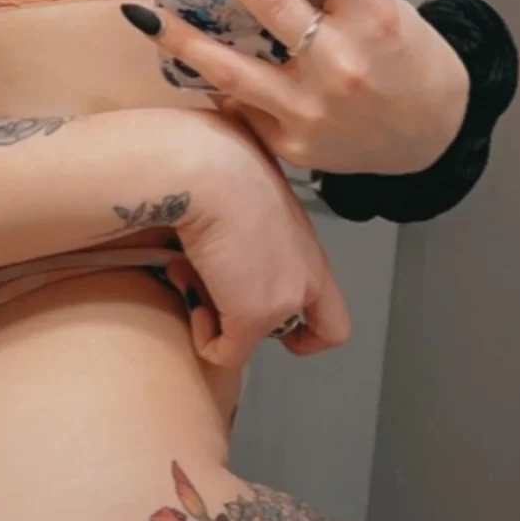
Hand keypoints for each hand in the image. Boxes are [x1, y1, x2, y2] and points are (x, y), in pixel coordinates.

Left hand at [128, 0, 470, 176]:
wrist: (426, 141)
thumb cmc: (405, 64)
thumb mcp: (385, 10)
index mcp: (374, 17)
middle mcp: (341, 64)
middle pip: (270, 2)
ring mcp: (311, 109)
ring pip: (232, 69)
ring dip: (182, 36)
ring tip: (143, 11)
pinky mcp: (290, 142)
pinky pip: (239, 103)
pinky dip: (209, 79)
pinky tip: (178, 59)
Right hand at [165, 113, 350, 370]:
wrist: (210, 170)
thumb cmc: (220, 167)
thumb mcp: (248, 203)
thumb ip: (249, 234)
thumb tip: (219, 247)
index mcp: (307, 248)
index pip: (331, 309)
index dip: (306, 327)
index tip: (271, 322)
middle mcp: (307, 275)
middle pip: (311, 333)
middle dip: (258, 327)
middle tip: (223, 304)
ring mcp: (285, 299)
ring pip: (256, 340)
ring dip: (223, 322)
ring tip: (195, 280)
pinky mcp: (255, 316)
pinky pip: (226, 353)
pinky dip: (203, 336)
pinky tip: (188, 292)